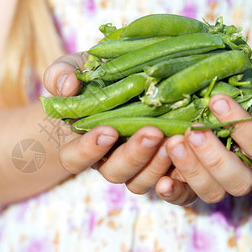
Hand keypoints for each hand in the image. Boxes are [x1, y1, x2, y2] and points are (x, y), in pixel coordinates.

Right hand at [43, 53, 172, 193]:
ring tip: (176, 139)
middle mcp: (106, 160)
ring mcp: (134, 165)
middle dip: (134, 155)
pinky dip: (179, 174)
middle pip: (115, 172)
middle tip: (152, 133)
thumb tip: (68, 86)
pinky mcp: (159, 164)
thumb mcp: (69, 70)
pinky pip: (168, 181)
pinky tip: (192, 154)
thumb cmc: (86, 81)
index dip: (88, 150)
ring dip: (158, 164)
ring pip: (141, 181)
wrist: (114, 86)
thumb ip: (59, 75)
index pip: (74, 158)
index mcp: (79, 144)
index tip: (107, 131)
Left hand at [155, 68, 251, 204]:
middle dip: (214, 156)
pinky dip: (174, 193)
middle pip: (238, 179)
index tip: (216, 99)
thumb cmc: (230, 100)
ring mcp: (212, 183)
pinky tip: (163, 181)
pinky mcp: (187, 189)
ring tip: (173, 143)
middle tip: (192, 130)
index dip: (241, 125)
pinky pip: (183, 199)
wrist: (207, 119)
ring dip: (192, 169)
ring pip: (211, 192)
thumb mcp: (251, 84)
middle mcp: (238, 170)